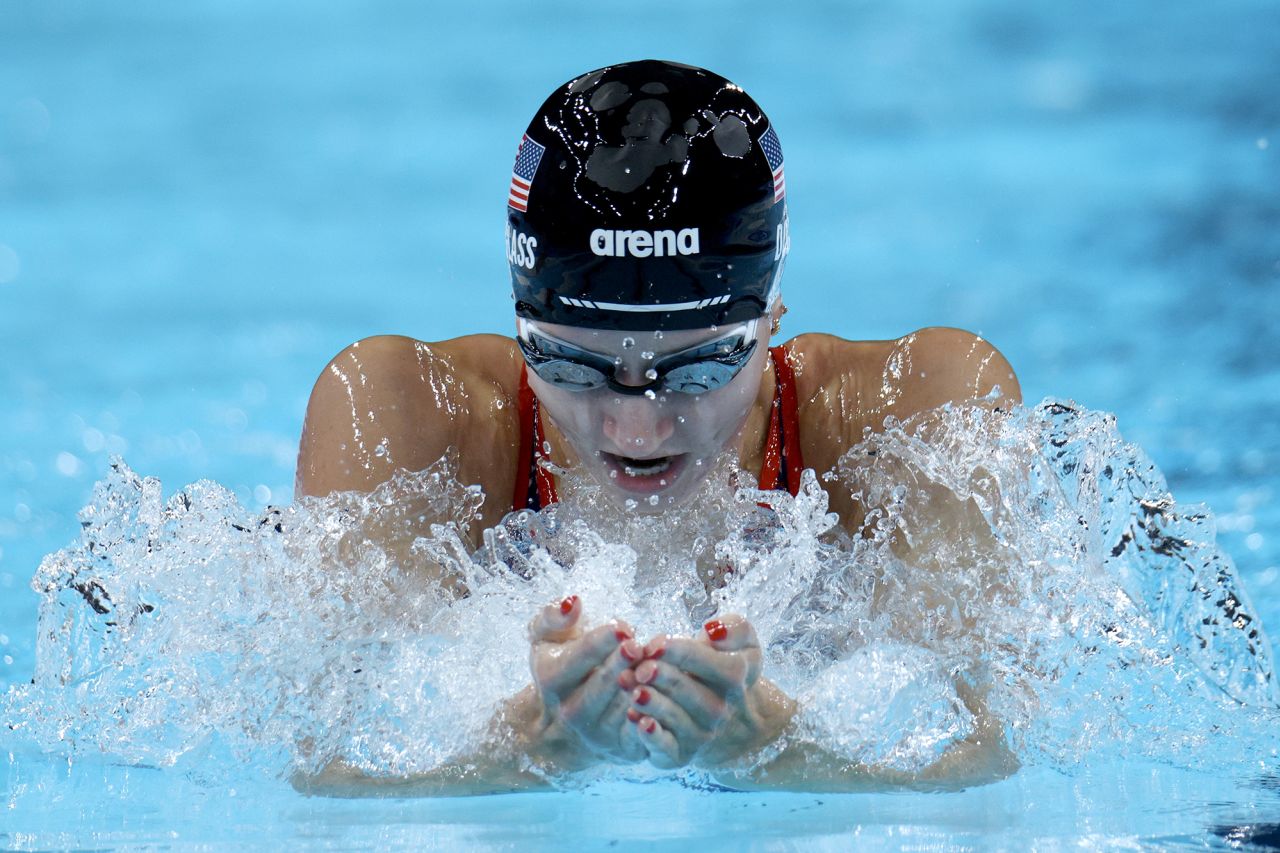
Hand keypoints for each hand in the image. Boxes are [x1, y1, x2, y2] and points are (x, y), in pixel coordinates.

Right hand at [523, 595, 647, 767]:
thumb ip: (552, 616)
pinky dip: (657, 714)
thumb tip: (573, 602)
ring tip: (657, 665)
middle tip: (639, 645)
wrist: (563, 724)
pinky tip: (668, 692)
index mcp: (552, 679)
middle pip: (603, 685)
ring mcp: (598, 734)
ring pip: (626, 708)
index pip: (579, 658)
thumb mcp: (546, 638)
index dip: (602, 641)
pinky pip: (645, 733)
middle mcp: (571, 712)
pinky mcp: (624, 749)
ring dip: (645, 686)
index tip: (623, 627)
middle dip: (623, 663)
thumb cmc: (561, 666)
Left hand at [622, 614, 795, 768]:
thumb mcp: (741, 642)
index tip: (655, 643)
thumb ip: (734, 628)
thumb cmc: (723, 667)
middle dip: (661, 677)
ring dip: (651, 703)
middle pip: (687, 691)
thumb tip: (714, 630)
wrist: (730, 715)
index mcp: (734, 677)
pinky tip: (636, 720)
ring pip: (674, 719)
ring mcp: (701, 734)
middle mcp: (719, 709)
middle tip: (639, 667)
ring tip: (632, 689)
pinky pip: (666, 749)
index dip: (680, 652)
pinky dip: (651, 737)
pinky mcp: (680, 754)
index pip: (709, 662)